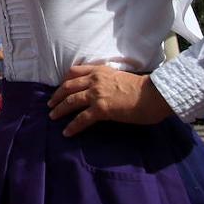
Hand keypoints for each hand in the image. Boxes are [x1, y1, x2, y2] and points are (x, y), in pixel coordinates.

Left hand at [47, 65, 173, 137]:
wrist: (153, 94)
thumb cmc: (142, 88)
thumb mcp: (119, 77)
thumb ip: (107, 80)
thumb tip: (102, 89)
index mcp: (100, 70)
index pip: (75, 71)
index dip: (64, 80)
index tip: (60, 87)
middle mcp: (95, 80)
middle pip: (68, 86)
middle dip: (57, 96)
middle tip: (51, 104)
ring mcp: (97, 94)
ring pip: (71, 101)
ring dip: (60, 109)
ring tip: (53, 116)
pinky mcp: (101, 109)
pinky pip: (82, 119)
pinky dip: (72, 126)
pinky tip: (67, 132)